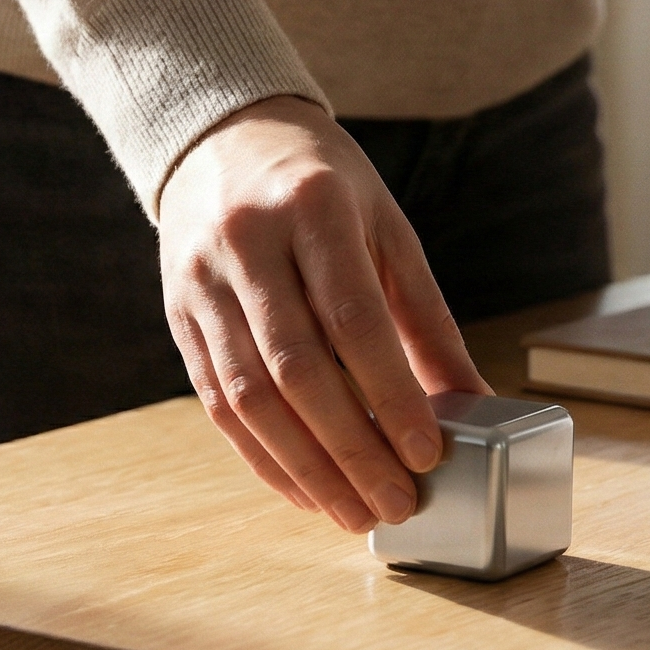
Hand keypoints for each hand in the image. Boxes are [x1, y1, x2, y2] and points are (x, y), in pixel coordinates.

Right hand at [155, 96, 489, 531]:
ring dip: (304, 467)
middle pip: (297, 369)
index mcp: (312, 210)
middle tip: (395, 502)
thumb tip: (471, 401)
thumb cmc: (320, 185)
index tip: (426, 453)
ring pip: (249, 396)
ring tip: (352, 511)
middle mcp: (248, 244)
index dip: (390, 394)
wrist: (221, 139)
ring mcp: (202, 282)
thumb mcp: (385, 226)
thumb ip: (423, 315)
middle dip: (350, 448)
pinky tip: (302, 488)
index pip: (352, 320)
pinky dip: (261, 455)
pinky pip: (217, 402)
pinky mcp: (178, 316)